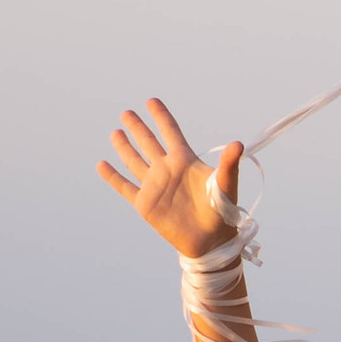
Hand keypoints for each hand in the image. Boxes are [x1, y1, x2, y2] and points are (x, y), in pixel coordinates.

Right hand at [97, 98, 240, 259]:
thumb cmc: (222, 211)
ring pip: (135, 161)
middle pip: (148, 143)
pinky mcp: (145, 204)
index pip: (170, 132)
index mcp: (184, 161)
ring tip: (116, 132)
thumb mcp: (226, 184)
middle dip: (138, 127)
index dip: (161, 117)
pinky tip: (102, 164)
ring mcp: (154, 186)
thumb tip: (238, 144)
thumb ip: (229, 164)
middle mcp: (167, 170)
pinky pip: (125, 187)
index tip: (152, 101)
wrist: (210, 241)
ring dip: (124, 147)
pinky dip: (112, 177)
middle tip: (127, 113)